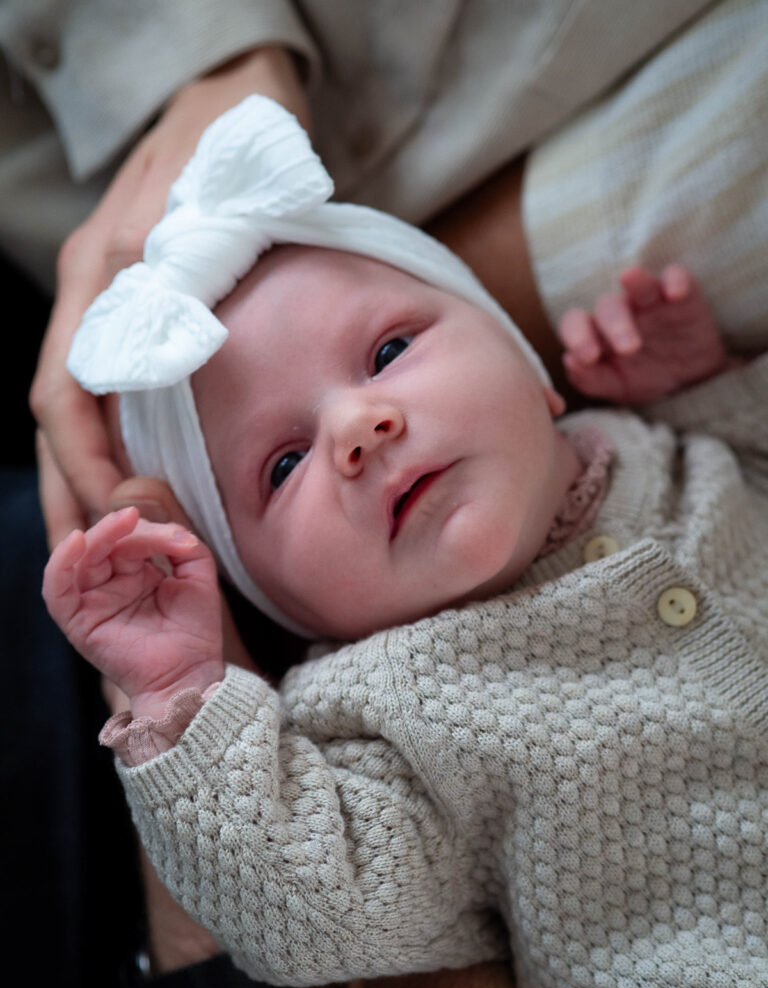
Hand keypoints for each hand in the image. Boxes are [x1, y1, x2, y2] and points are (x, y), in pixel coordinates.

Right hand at [29, 46, 309, 549]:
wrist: (235, 101)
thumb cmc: (241, 147)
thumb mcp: (221, 197)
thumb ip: (188, 267)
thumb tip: (161, 352)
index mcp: (104, 277)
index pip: (70, 393)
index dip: (91, 465)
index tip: (129, 519)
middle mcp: (90, 297)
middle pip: (57, 419)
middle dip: (73, 499)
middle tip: (94, 575)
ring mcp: (101, 305)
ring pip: (72, 415)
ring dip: (81, 489)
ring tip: (103, 559)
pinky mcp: (126, 313)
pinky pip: (101, 397)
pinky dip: (108, 455)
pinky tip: (130, 496)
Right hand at [43, 506, 223, 717]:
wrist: (190, 674)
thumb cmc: (195, 632)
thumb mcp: (198, 577)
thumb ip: (185, 546)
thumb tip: (173, 531)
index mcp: (134, 573)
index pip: (130, 539)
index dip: (150, 532)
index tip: (179, 540)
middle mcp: (109, 585)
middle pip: (101, 544)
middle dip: (118, 527)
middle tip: (134, 516)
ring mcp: (92, 603)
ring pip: (77, 559)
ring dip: (96, 535)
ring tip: (120, 523)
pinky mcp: (78, 622)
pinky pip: (56, 590)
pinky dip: (60, 563)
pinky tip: (76, 543)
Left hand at [558, 264, 727, 403]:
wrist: (691, 376)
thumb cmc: (644, 376)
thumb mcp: (617, 387)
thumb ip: (590, 379)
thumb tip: (569, 360)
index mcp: (598, 332)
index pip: (576, 324)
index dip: (577, 336)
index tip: (588, 358)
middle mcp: (621, 311)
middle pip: (608, 306)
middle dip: (615, 325)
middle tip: (628, 349)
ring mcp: (651, 300)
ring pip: (640, 286)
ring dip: (637, 285)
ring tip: (630, 277)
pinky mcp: (683, 294)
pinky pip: (677, 276)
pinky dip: (676, 279)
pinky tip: (675, 292)